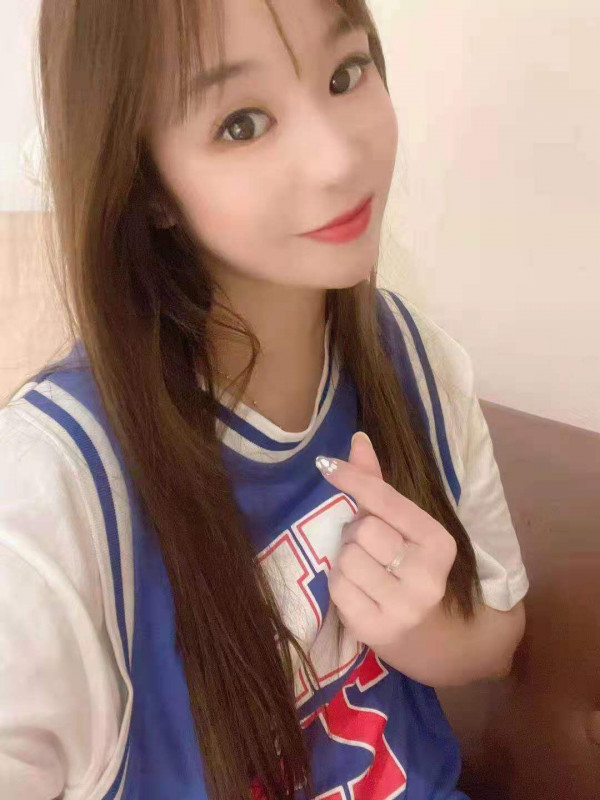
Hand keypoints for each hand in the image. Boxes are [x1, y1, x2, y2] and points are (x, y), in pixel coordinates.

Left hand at [315, 431, 457, 649]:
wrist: (439, 643)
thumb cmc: (414, 574)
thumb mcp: (407, 531)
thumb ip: (379, 487)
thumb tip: (357, 439)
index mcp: (439, 542)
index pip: (388, 501)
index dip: (354, 480)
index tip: (326, 465)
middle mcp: (427, 575)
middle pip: (363, 530)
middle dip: (356, 535)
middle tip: (370, 550)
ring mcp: (404, 606)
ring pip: (346, 559)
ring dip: (346, 561)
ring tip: (367, 574)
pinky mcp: (378, 630)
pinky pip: (337, 588)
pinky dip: (340, 586)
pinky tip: (360, 594)